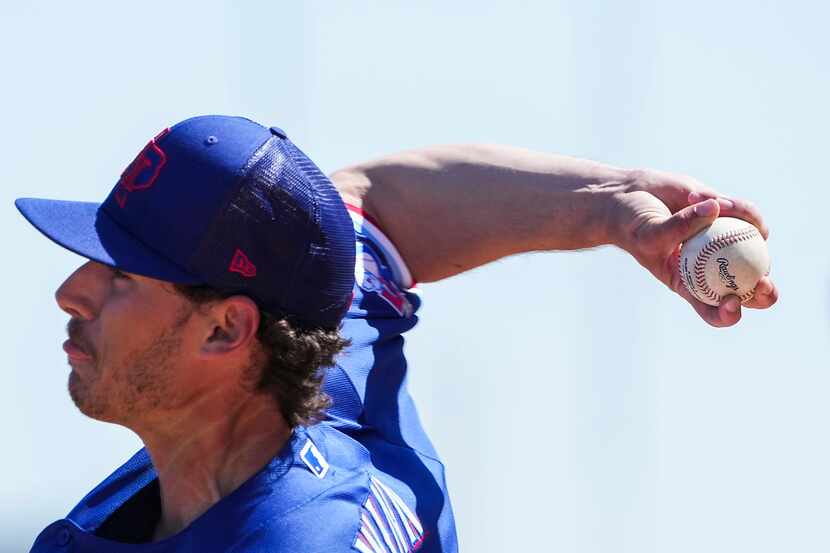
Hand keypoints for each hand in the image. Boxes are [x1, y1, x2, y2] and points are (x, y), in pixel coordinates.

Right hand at [610, 169, 778, 326]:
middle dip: (765, 291)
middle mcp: (713, 267)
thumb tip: (715, 210)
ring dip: (744, 224)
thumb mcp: (649, 234)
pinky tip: (696, 196)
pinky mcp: (729, 216)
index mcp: (691, 285)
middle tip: (764, 280)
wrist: (629, 197)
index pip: (715, 310)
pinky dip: (731, 205)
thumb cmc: (632, 225)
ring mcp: (725, 243)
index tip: (731, 301)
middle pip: (749, 288)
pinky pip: (747, 215)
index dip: (729, 314)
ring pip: (755, 245)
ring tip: (714, 204)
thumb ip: (678, 227)